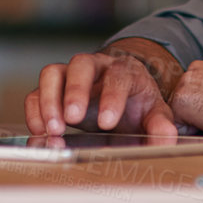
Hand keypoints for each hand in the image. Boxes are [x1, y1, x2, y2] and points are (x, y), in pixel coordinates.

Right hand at [25, 50, 178, 136]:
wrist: (123, 93)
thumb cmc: (137, 103)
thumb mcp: (154, 113)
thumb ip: (161, 124)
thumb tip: (167, 138)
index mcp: (125, 70)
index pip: (118, 76)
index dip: (111, 97)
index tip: (107, 122)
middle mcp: (95, 67)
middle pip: (81, 64)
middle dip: (75, 90)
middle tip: (72, 118)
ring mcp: (70, 75)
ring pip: (53, 73)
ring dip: (49, 100)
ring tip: (54, 129)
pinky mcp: (53, 88)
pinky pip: (36, 91)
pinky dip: (35, 109)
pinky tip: (40, 131)